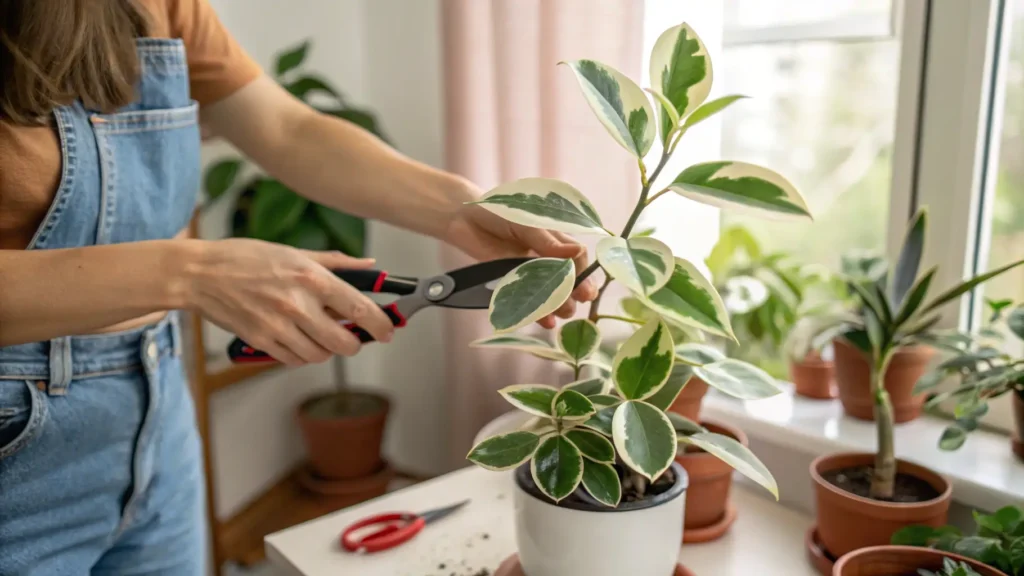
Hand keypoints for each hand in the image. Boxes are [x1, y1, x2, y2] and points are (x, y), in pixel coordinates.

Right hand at [187, 239, 395, 365]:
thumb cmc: (246, 258)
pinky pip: (293, 360)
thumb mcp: (295, 252)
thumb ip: (336, 263)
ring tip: (320, 337)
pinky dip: (301, 355)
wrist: (201, 274)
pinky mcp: (260, 341)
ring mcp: (278, 325)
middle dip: (353, 343)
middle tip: (351, 338)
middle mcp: (298, 304)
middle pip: (344, 342)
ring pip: (319, 356)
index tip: (388, 330)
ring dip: (326, 351)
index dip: (380, 324)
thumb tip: (369, 268)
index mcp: (311, 277)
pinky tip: (297, 339)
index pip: (359, 308)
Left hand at [444, 196, 599, 328]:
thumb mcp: (525, 222)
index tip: (585, 286)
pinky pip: (529, 301)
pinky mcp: (512, 284)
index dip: (582, 272)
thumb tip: (576, 252)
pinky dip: (539, 314)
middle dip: (575, 292)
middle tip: (579, 301)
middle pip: (567, 279)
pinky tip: (547, 322)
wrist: (464, 218)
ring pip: (551, 293)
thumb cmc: (498, 211)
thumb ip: (547, 240)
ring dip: (560, 305)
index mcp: (554, 239)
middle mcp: (546, 257)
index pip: (576, 257)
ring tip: (563, 313)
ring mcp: (530, 273)